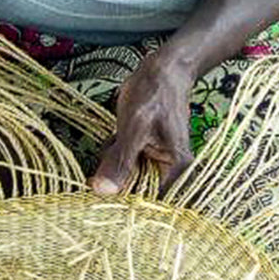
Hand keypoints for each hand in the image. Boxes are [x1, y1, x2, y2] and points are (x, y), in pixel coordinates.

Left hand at [90, 50, 194, 195]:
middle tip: (102, 171)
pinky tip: (114, 139)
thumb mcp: (134, 127)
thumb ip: (120, 161)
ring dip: (113, 168)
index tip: (104, 206)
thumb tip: (102, 192)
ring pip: (128, 180)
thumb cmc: (154, 94)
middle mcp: (170, 172)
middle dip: (118, 185)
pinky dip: (114, 157)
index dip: (129, 209)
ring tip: (113, 144)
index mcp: (177, 170)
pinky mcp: (144, 154)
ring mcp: (156, 163)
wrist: (162, 70)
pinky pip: (125, 166)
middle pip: (140, 196)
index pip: (154, 205)